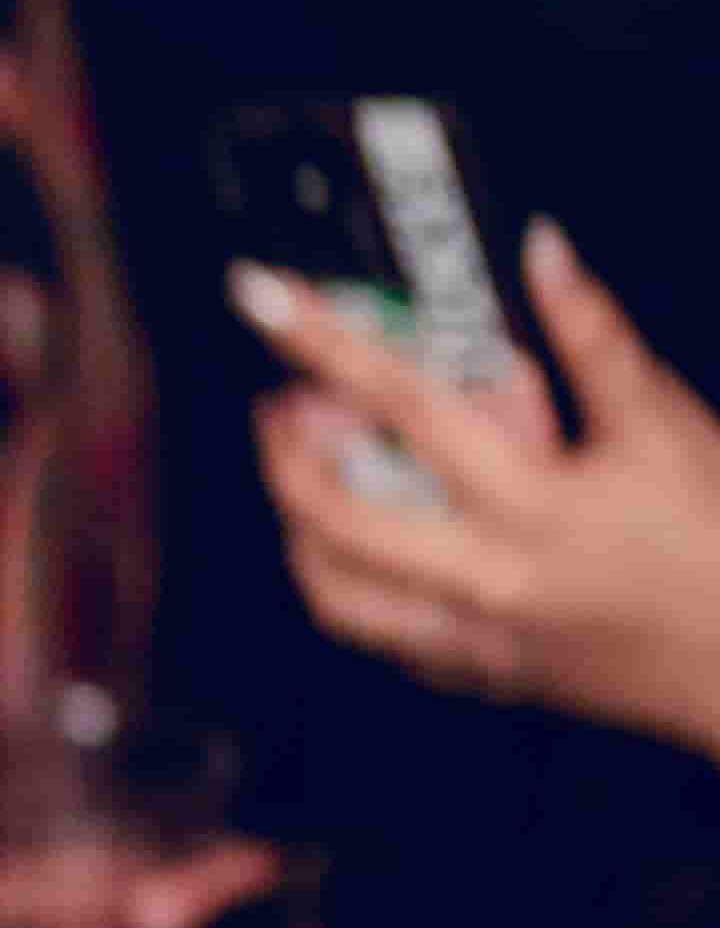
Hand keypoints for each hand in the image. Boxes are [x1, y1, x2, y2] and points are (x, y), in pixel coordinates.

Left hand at [238, 221, 719, 763]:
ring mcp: (475, 640)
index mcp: (531, 508)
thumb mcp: (665, 427)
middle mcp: (486, 581)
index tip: (263, 298)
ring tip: (312, 467)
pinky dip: (355, 584)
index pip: (404, 403)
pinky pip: (382, 637)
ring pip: (335, 594)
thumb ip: (593, 336)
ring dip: (301, 525)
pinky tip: (371, 542)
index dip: (324, 341)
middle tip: (283, 398)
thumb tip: (541, 251)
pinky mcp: (483, 677)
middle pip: (333, 517)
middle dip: (284, 450)